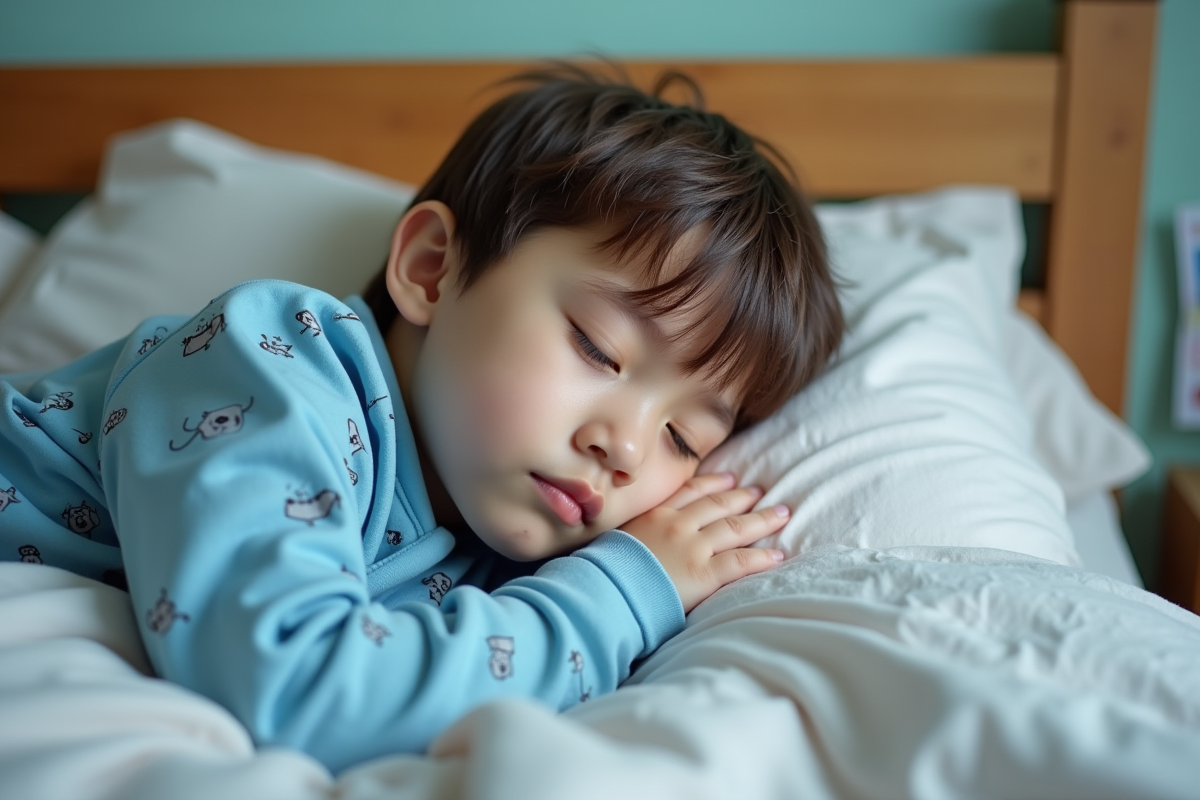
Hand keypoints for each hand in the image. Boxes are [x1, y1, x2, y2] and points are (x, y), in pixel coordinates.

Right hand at [619, 472, 788, 612]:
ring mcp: (692, 548)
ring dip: (761, 520)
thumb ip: (634, 533)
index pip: (691, 492)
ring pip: (735, 528)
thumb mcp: (614, 539)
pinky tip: (777, 555)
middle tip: (761, 492)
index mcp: (654, 513)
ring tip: (781, 515)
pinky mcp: (703, 574)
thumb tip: (640, 541)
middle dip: (743, 497)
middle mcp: (677, 524)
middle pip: (718, 506)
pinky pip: (739, 562)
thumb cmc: (602, 571)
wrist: (602, 591)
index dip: (714, 484)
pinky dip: (761, 557)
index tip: (729, 478)